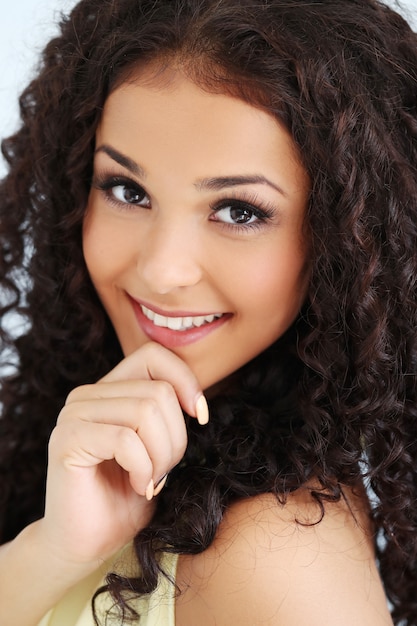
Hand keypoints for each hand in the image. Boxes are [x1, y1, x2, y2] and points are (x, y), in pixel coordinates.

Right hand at [39, 342, 205, 568]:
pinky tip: (137, 487)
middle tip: (163, 472)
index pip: (153, 355)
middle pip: (158, 392)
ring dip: (161, 457)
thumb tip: (197, 397)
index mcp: (108, 390)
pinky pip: (126, 440)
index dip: (185, 381)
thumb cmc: (126, 497)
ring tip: (150, 480)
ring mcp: (73, 415)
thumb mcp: (157, 447)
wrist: (88, 544)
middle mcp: (86, 395)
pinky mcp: (66, 440)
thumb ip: (166, 413)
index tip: (199, 417)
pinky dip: (143, 469)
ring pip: (145, 412)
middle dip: (175, 439)